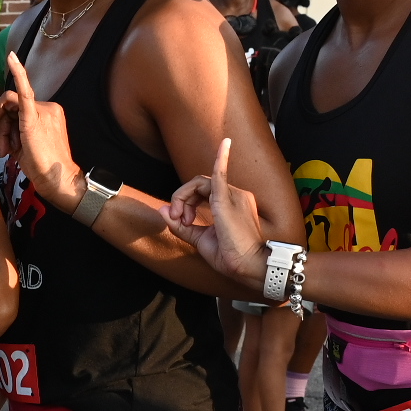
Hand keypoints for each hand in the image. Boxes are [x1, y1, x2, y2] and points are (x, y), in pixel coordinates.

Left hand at [2, 55, 82, 207]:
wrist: (57, 178)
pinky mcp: (34, 117)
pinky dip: (18, 73)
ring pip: (7, 106)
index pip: (15, 106)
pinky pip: (24, 91)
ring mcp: (43, 111)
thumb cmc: (41, 165)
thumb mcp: (23, 144)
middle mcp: (47, 108)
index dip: (1, 119)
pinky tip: (12, 59)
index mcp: (45, 112)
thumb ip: (11, 130)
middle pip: (9, 105)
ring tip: (3, 149)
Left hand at [163, 136, 269, 286]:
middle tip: (176, 218)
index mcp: (231, 204)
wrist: (248, 267)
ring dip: (183, 197)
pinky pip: (221, 174)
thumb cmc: (230, 256)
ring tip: (180, 217)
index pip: (203, 191)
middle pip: (199, 185)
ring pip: (200, 183)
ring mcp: (235, 196)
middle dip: (181, 199)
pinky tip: (225, 143)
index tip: (180, 221)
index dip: (185, 202)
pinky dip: (221, 157)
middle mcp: (236, 196)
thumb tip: (162, 210)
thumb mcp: (200, 239)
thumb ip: (181, 226)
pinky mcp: (227, 201)